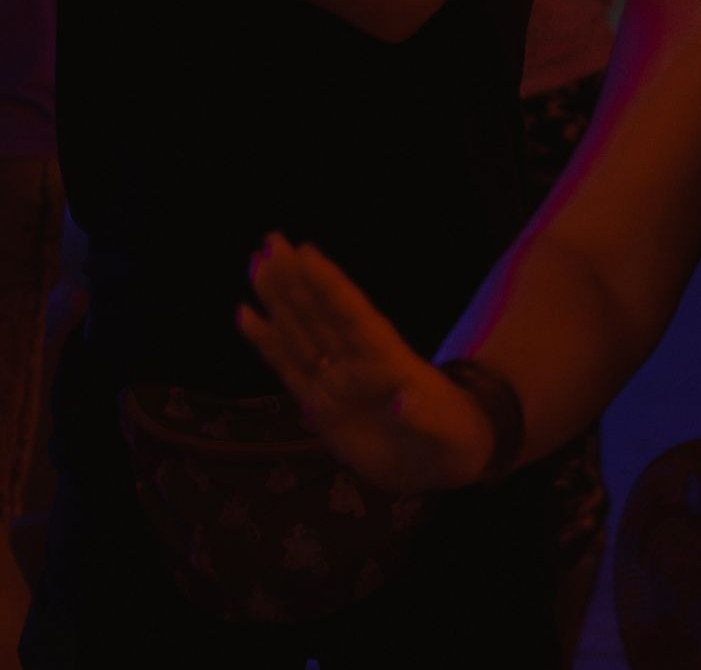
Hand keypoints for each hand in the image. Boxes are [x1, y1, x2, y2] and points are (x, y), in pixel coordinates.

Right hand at [238, 234, 494, 493]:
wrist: (439, 460)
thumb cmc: (453, 437)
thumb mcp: (448, 433)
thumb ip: (425, 418)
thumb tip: (407, 398)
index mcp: (387, 358)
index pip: (352, 314)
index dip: (330, 284)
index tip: (306, 252)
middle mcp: (356, 360)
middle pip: (320, 312)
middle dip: (296, 278)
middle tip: (272, 241)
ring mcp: (336, 380)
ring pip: (300, 332)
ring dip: (278, 299)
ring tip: (257, 264)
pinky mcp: (321, 405)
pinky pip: (288, 368)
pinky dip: (267, 342)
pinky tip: (246, 315)